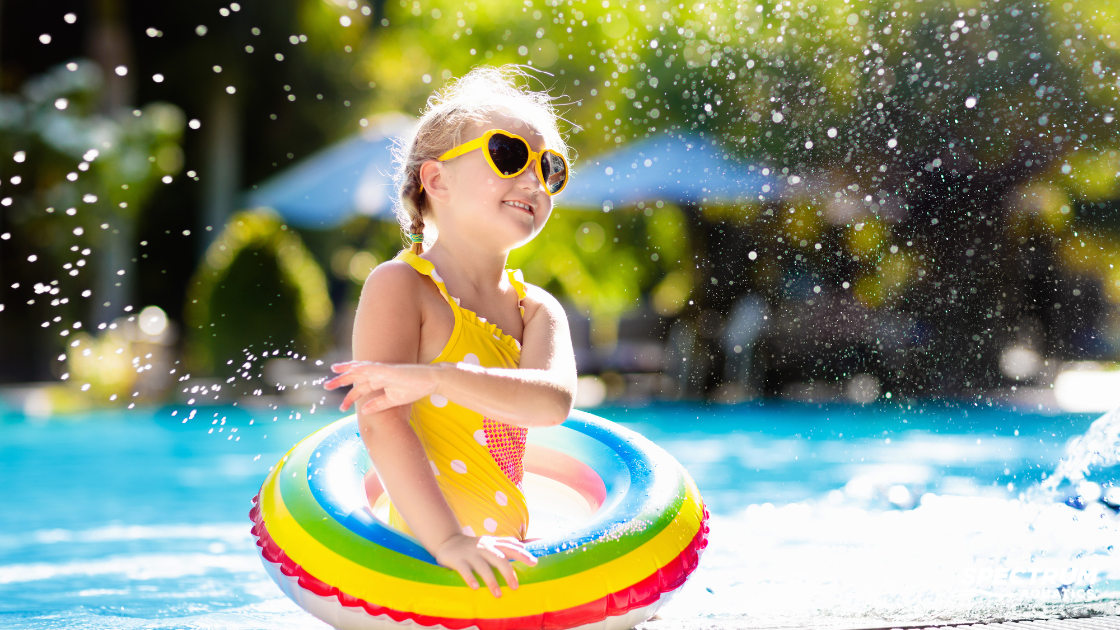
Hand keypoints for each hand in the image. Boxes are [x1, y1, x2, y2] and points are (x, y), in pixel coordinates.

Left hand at [324, 361, 438, 412]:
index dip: (348, 397)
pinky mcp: (390, 369)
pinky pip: (373, 367)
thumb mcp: (393, 400)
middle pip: (355, 376)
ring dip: (347, 369)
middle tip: (326, 386)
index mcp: (379, 382)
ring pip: (361, 368)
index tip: (340, 408)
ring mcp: (384, 370)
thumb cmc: (415, 388)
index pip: (359, 388)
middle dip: (340, 381)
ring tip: (334, 371)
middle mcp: (379, 374)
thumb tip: (363, 410)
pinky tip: (352, 368)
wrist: (431, 380)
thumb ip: (378, 404)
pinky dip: (362, 367)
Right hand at [432, 533, 537, 596]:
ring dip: (491, 581)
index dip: (522, 554)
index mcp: (493, 543)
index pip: (510, 547)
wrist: (448, 541)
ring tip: (498, 594)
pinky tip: (475, 587)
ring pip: (483, 567)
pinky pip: (465, 570)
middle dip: (508, 572)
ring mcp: (471, 554)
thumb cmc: (474, 545)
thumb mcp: (490, 541)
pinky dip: (470, 579)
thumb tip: (523, 546)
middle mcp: (484, 548)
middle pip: (499, 558)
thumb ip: (505, 543)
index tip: (534, 562)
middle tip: (515, 586)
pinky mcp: (458, 560)